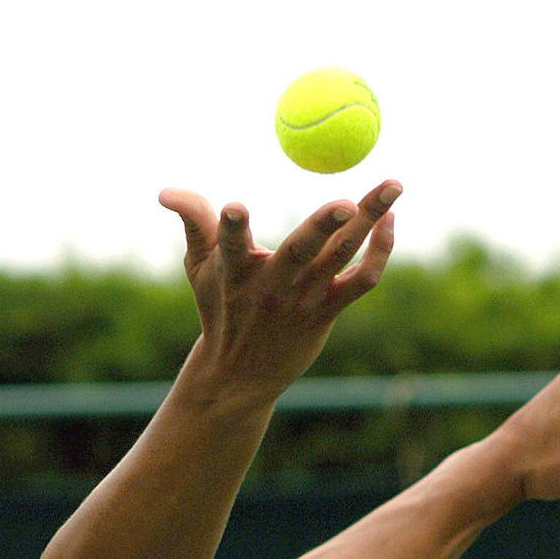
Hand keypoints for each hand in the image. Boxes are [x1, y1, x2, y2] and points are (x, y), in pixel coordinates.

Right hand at [159, 180, 399, 397]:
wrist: (240, 374)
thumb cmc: (220, 307)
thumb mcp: (199, 267)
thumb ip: (193, 222)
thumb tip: (165, 192)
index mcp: (234, 272)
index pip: (230, 246)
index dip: (231, 228)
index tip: (232, 207)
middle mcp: (271, 287)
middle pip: (299, 251)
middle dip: (322, 226)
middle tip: (346, 202)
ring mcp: (302, 300)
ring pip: (341, 257)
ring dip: (369, 221)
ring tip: (394, 185)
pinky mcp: (328, 310)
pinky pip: (362, 280)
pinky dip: (380, 251)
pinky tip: (389, 220)